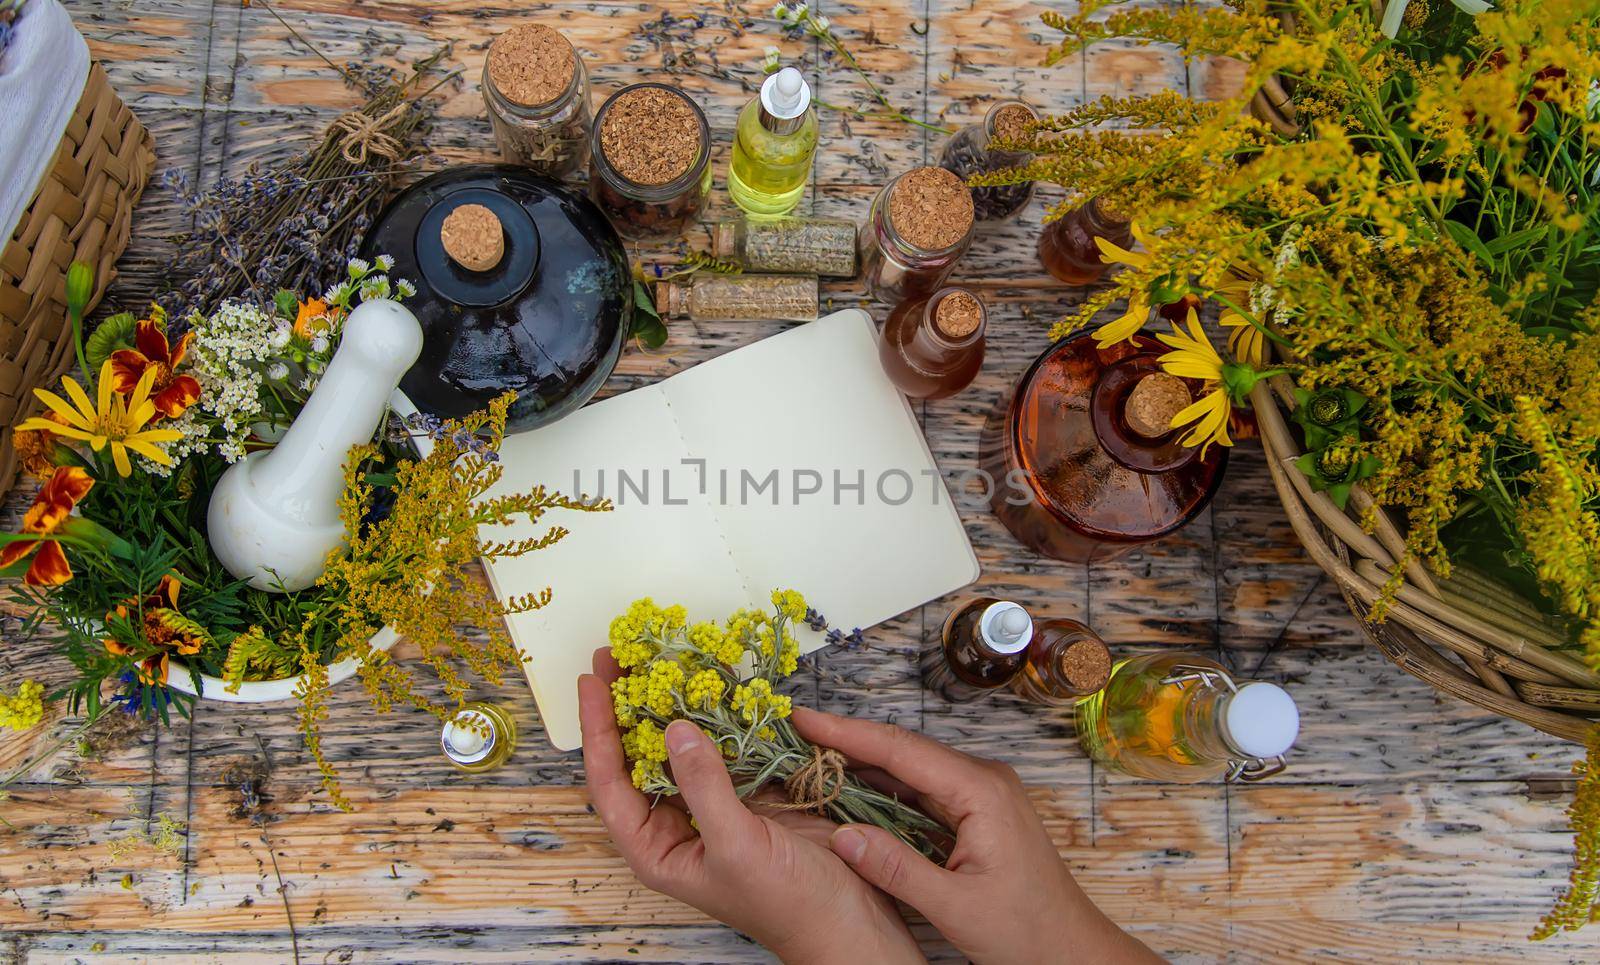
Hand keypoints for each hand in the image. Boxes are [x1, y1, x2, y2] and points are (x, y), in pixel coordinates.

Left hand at [578, 649, 924, 964]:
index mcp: (658, 849)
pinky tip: (712, 677)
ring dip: (670, 699)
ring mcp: (715, 801)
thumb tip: (674, 729)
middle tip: (618, 652)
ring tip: (656, 653)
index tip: (592, 682)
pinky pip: (726, 740)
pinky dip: (718, 710)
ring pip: (681, 742)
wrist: (849, 920)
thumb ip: (704, 787)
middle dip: (626, 705)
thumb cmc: (787, 904)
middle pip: (638, 755)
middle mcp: (678, 823)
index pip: (611, 782)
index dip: (597, 730)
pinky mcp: (752, 786)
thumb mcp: (737, 847)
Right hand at [792, 708, 1160, 964]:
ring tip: (813, 751)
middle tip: (797, 730)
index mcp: (981, 791)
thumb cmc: (1026, 930)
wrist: (1070, 947)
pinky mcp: (977, 811)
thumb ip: (897, 869)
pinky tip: (852, 786)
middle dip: (849, 739)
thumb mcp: (955, 906)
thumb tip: (841, 836)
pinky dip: (884, 786)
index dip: (847, 732)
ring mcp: (981, 793)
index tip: (803, 718)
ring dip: (864, 761)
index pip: (901, 750)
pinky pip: (922, 789)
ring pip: (911, 768)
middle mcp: (983, 780)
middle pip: (904, 750)